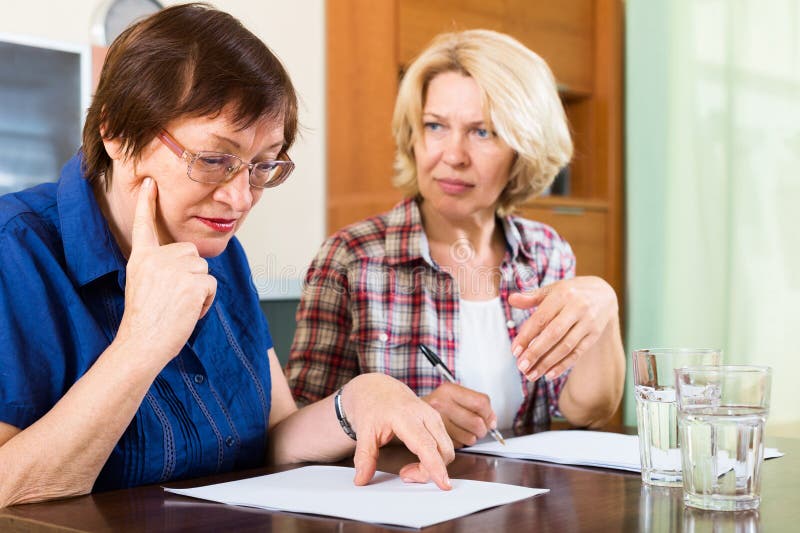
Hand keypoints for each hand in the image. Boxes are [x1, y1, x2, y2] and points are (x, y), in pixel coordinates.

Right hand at [117, 177, 216, 361]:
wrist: (142, 342)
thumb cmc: (144, 321)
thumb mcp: (142, 285)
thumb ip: (159, 268)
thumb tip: (187, 261)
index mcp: (141, 258)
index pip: (144, 225)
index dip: (146, 204)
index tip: (149, 183)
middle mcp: (158, 258)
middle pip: (191, 254)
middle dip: (190, 275)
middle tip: (173, 299)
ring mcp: (176, 269)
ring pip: (203, 270)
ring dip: (198, 290)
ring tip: (178, 307)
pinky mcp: (194, 282)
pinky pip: (211, 285)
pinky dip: (206, 301)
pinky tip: (188, 312)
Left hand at [342, 374, 453, 489]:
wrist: (377, 388)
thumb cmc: (372, 406)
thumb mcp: (364, 431)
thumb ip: (364, 456)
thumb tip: (362, 479)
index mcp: (405, 416)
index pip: (425, 445)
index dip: (435, 466)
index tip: (443, 483)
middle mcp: (424, 414)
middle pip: (442, 451)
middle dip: (428, 471)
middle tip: (404, 474)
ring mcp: (433, 416)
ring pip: (447, 450)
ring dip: (433, 466)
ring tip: (408, 468)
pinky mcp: (437, 420)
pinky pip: (445, 445)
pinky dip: (435, 458)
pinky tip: (418, 458)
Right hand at [422, 382, 496, 447]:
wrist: (406, 413)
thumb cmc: (436, 407)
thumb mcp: (453, 396)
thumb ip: (476, 405)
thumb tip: (492, 422)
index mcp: (448, 391)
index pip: (481, 402)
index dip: (489, 414)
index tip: (489, 418)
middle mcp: (441, 404)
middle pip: (478, 422)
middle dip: (482, 429)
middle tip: (478, 428)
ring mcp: (436, 422)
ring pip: (470, 438)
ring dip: (471, 438)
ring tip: (463, 432)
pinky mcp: (434, 439)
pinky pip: (459, 447)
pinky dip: (460, 444)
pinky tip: (453, 437)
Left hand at [509, 276, 617, 382]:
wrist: (604, 294)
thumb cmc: (571, 292)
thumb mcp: (553, 289)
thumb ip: (532, 296)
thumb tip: (511, 299)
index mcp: (562, 295)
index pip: (541, 318)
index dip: (526, 336)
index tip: (515, 351)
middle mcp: (577, 308)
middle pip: (553, 334)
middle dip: (536, 352)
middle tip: (521, 366)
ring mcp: (587, 322)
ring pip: (566, 346)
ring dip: (547, 363)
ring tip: (531, 374)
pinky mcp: (594, 335)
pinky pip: (577, 353)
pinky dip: (563, 365)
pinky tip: (549, 374)